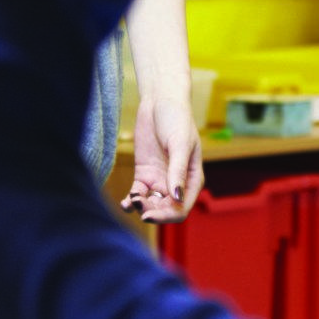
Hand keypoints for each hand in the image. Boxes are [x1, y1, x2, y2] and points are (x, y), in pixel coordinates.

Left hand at [121, 95, 203, 223]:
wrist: (160, 101)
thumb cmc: (177, 119)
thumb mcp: (179, 144)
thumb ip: (178, 171)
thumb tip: (177, 197)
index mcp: (192, 180)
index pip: (181, 208)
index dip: (167, 216)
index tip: (150, 214)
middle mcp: (176, 184)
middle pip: (165, 210)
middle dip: (152, 212)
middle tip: (138, 204)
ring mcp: (159, 180)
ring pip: (151, 204)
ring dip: (141, 207)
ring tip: (132, 200)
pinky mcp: (144, 174)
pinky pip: (138, 194)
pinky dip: (132, 201)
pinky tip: (125, 203)